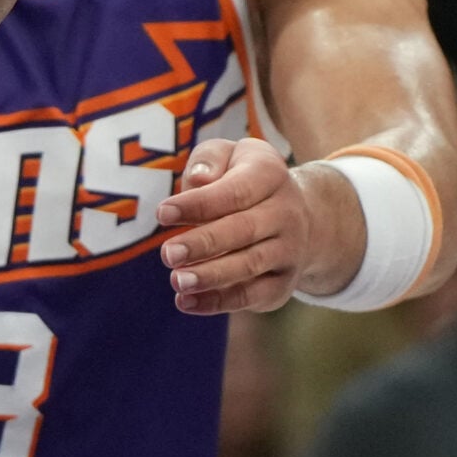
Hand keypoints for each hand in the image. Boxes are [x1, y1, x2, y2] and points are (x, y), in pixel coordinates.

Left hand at [157, 136, 338, 312]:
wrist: (294, 212)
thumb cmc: (241, 177)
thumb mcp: (228, 153)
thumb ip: (209, 159)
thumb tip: (199, 180)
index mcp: (270, 175)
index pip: (235, 191)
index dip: (199, 204)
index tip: (162, 213)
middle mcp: (287, 213)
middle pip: (244, 230)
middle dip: (203, 243)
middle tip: (167, 254)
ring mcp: (289, 250)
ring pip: (250, 265)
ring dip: (211, 276)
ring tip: (177, 281)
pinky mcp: (283, 282)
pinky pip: (253, 295)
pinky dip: (219, 302)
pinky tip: (186, 302)